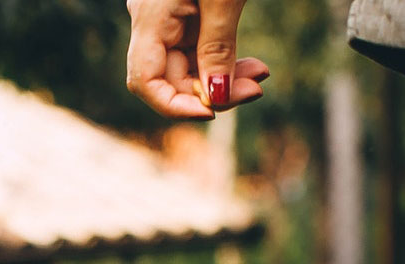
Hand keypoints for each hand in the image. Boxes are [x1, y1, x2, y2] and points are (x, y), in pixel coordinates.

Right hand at [125, 0, 268, 119]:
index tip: (213, 111)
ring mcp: (165, 18)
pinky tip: (250, 67)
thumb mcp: (224, 0)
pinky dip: (223, 62)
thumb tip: (216, 98)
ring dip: (224, 80)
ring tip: (259, 76)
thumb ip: (217, 49)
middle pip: (171, 79)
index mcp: (149, 17)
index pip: (145, 82)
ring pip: (188, 68)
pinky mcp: (182, 13)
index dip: (176, 106)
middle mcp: (150, 21)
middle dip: (213, 93)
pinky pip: (197, 50)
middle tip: (254, 90)